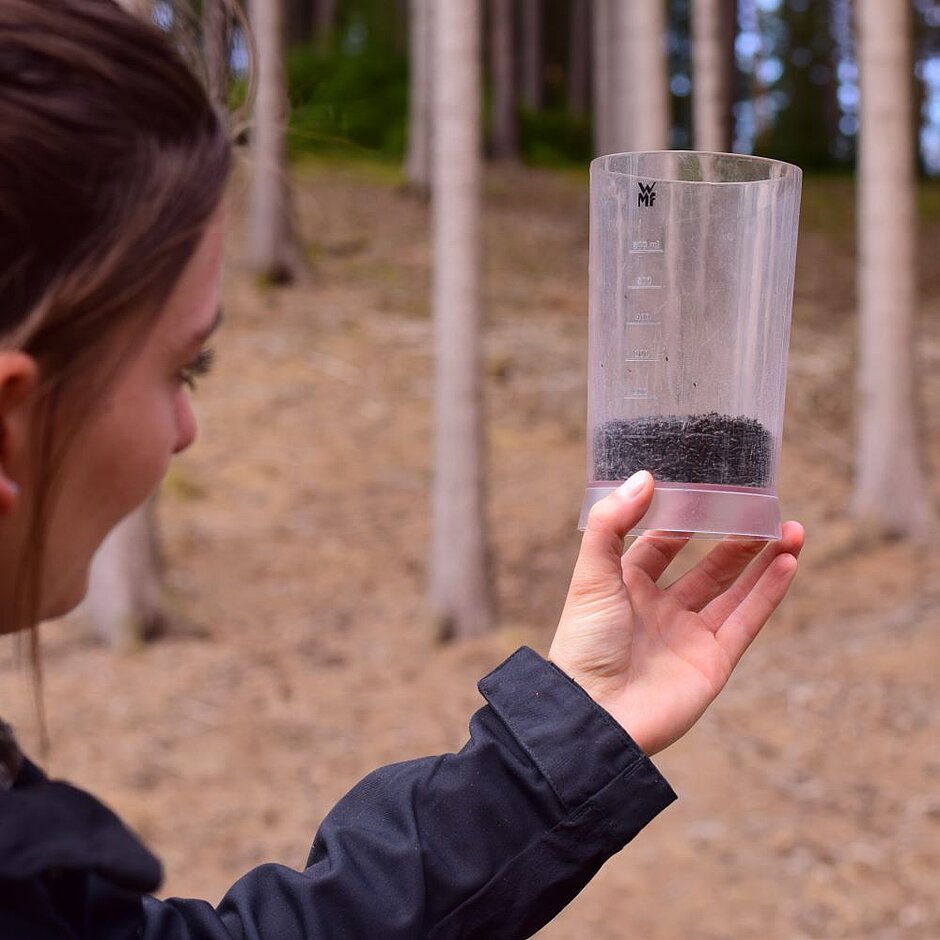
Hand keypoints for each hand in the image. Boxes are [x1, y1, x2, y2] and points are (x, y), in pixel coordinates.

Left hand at [549, 471, 803, 755]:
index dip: (684, 519)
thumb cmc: (584, 643)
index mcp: (626, 586)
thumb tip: (644, 477)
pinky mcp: (713, 662)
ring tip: (790, 528)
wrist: (595, 714)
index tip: (710, 490)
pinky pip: (747, 621)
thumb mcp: (591, 573)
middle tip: (762, 509)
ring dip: (763, 560)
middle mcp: (661, 609)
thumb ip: (612, 523)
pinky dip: (768, 592)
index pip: (661, 544)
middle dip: (736, 539)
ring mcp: (689, 636)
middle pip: (707, 567)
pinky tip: (788, 561)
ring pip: (734, 591)